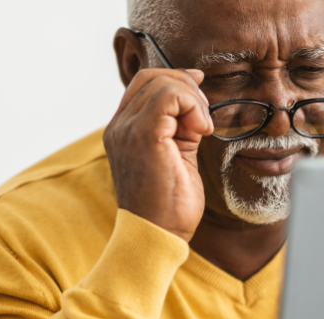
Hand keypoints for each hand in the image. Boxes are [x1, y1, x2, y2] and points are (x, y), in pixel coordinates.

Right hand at [104, 68, 213, 241]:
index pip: (144, 84)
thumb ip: (180, 128)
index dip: (176, 82)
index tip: (200, 97)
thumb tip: (195, 104)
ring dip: (193, 100)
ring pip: (162, 83)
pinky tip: (201, 130)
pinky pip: (168, 97)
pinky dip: (192, 106)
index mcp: (123, 130)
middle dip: (187, 88)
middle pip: (152, 77)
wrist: (158, 235)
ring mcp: (127, 130)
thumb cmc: (169, 206)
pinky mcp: (144, 136)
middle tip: (204, 117)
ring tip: (202, 130)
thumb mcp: (177, 157)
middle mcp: (119, 127)